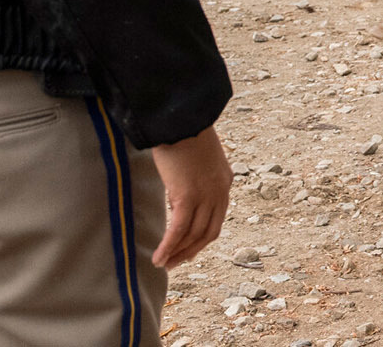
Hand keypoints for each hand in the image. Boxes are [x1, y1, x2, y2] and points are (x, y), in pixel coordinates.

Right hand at [149, 127, 231, 268]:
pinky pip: (179, 229)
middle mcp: (219, 191)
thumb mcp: (197, 159)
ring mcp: (205, 195)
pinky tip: (158, 257)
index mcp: (224, 182)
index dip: (202, 237)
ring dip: (178, 253)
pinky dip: (169, 247)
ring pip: (194, 235)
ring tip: (163, 264)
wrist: (182, 118)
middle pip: (208, 232)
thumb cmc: (184, 132)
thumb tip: (178, 195)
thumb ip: (195, 178)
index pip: (217, 219)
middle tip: (175, 263)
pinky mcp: (187, 196)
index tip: (188, 248)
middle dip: (191, 251)